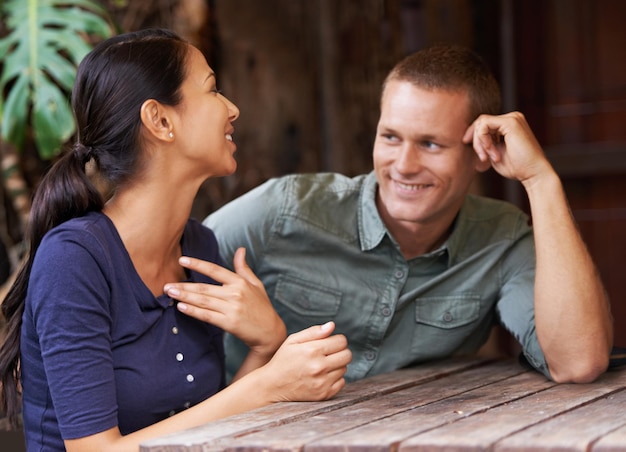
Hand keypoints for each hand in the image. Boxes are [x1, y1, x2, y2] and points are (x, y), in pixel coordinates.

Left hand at [164, 247, 285, 356]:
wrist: (270, 332)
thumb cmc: (262, 307)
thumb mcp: (256, 284)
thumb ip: (244, 268)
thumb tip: (240, 249)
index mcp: (240, 282)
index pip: (215, 270)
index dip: (198, 264)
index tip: (182, 260)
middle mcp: (235, 294)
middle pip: (204, 288)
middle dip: (184, 286)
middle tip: (167, 284)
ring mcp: (232, 309)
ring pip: (203, 301)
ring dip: (185, 297)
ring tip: (170, 293)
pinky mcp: (229, 323)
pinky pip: (207, 316)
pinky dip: (193, 311)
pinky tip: (182, 307)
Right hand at [259, 321, 351, 401]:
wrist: (272, 386)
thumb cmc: (283, 360)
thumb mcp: (293, 341)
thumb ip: (313, 332)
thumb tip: (332, 325)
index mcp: (312, 350)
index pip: (342, 341)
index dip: (337, 340)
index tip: (330, 343)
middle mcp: (319, 367)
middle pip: (347, 355)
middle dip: (340, 351)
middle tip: (329, 354)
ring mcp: (322, 382)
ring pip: (344, 368)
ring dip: (336, 365)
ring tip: (322, 365)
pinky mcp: (324, 394)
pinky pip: (341, 382)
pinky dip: (335, 379)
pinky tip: (322, 376)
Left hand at [463, 111, 553, 186]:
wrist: (533, 173)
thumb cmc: (516, 167)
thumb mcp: (494, 152)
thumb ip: (485, 142)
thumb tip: (467, 137)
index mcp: (509, 124)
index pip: (483, 124)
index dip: (474, 138)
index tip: (475, 153)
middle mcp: (512, 118)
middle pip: (480, 122)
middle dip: (476, 142)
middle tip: (483, 159)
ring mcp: (512, 118)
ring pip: (481, 123)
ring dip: (480, 143)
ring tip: (490, 158)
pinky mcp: (510, 122)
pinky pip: (484, 125)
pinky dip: (483, 139)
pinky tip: (491, 152)